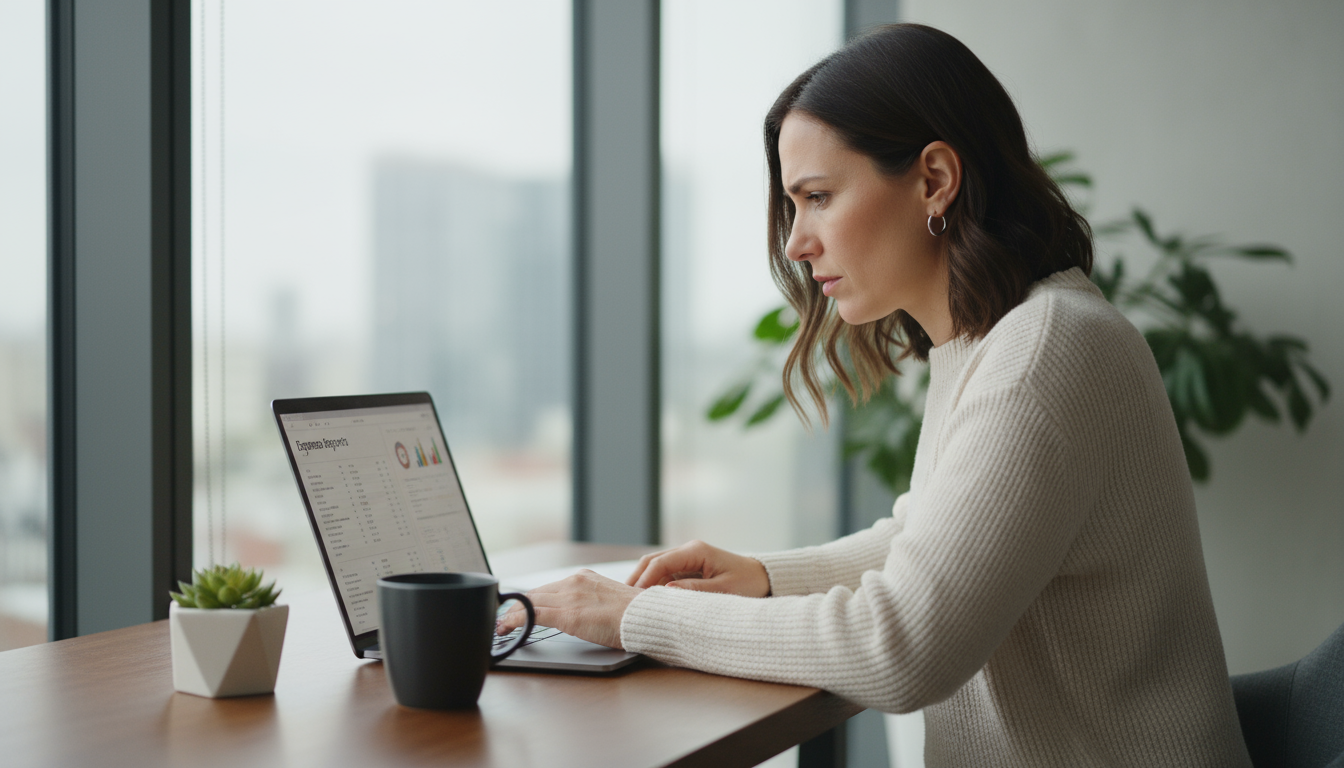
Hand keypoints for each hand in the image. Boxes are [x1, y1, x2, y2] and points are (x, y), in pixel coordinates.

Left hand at [495, 570, 639, 649]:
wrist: (647, 617)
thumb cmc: (635, 615)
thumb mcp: (609, 602)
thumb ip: (592, 603)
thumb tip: (583, 615)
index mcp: (585, 578)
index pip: (549, 589)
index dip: (530, 600)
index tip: (520, 608)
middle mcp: (574, 583)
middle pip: (535, 594)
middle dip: (516, 607)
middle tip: (503, 618)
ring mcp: (570, 597)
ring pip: (530, 603)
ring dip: (511, 615)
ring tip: (500, 625)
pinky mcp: (568, 615)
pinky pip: (532, 615)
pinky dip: (515, 621)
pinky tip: (506, 627)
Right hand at [625, 540, 769, 596]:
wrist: (762, 578)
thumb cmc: (747, 583)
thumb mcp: (724, 590)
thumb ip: (695, 590)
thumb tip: (667, 591)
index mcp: (695, 551)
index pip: (660, 562)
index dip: (644, 580)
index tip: (633, 598)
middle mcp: (688, 551)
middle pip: (651, 561)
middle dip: (636, 579)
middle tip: (623, 600)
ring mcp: (686, 558)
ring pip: (655, 567)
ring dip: (643, 583)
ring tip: (630, 602)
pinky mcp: (688, 568)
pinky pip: (664, 574)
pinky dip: (653, 585)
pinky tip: (647, 601)